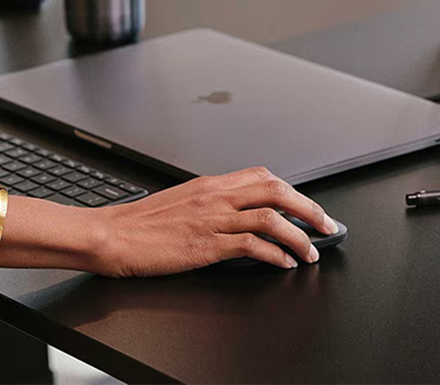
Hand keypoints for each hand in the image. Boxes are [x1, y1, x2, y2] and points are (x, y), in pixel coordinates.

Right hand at [91, 166, 339, 276]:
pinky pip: (251, 245)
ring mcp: (212, 219)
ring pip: (269, 216)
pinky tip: (284, 264)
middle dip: (307, 207)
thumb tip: (237, 213)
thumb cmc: (142, 224)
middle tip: (326, 225)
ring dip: (298, 235)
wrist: (113, 235)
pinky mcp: (207, 245)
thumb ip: (210, 203)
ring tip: (311, 251)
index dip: (292, 190)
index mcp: (210, 184)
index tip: (308, 206)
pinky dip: (274, 254)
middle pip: (275, 189)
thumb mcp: (181, 203)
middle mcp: (215, 195)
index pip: (262, 176)